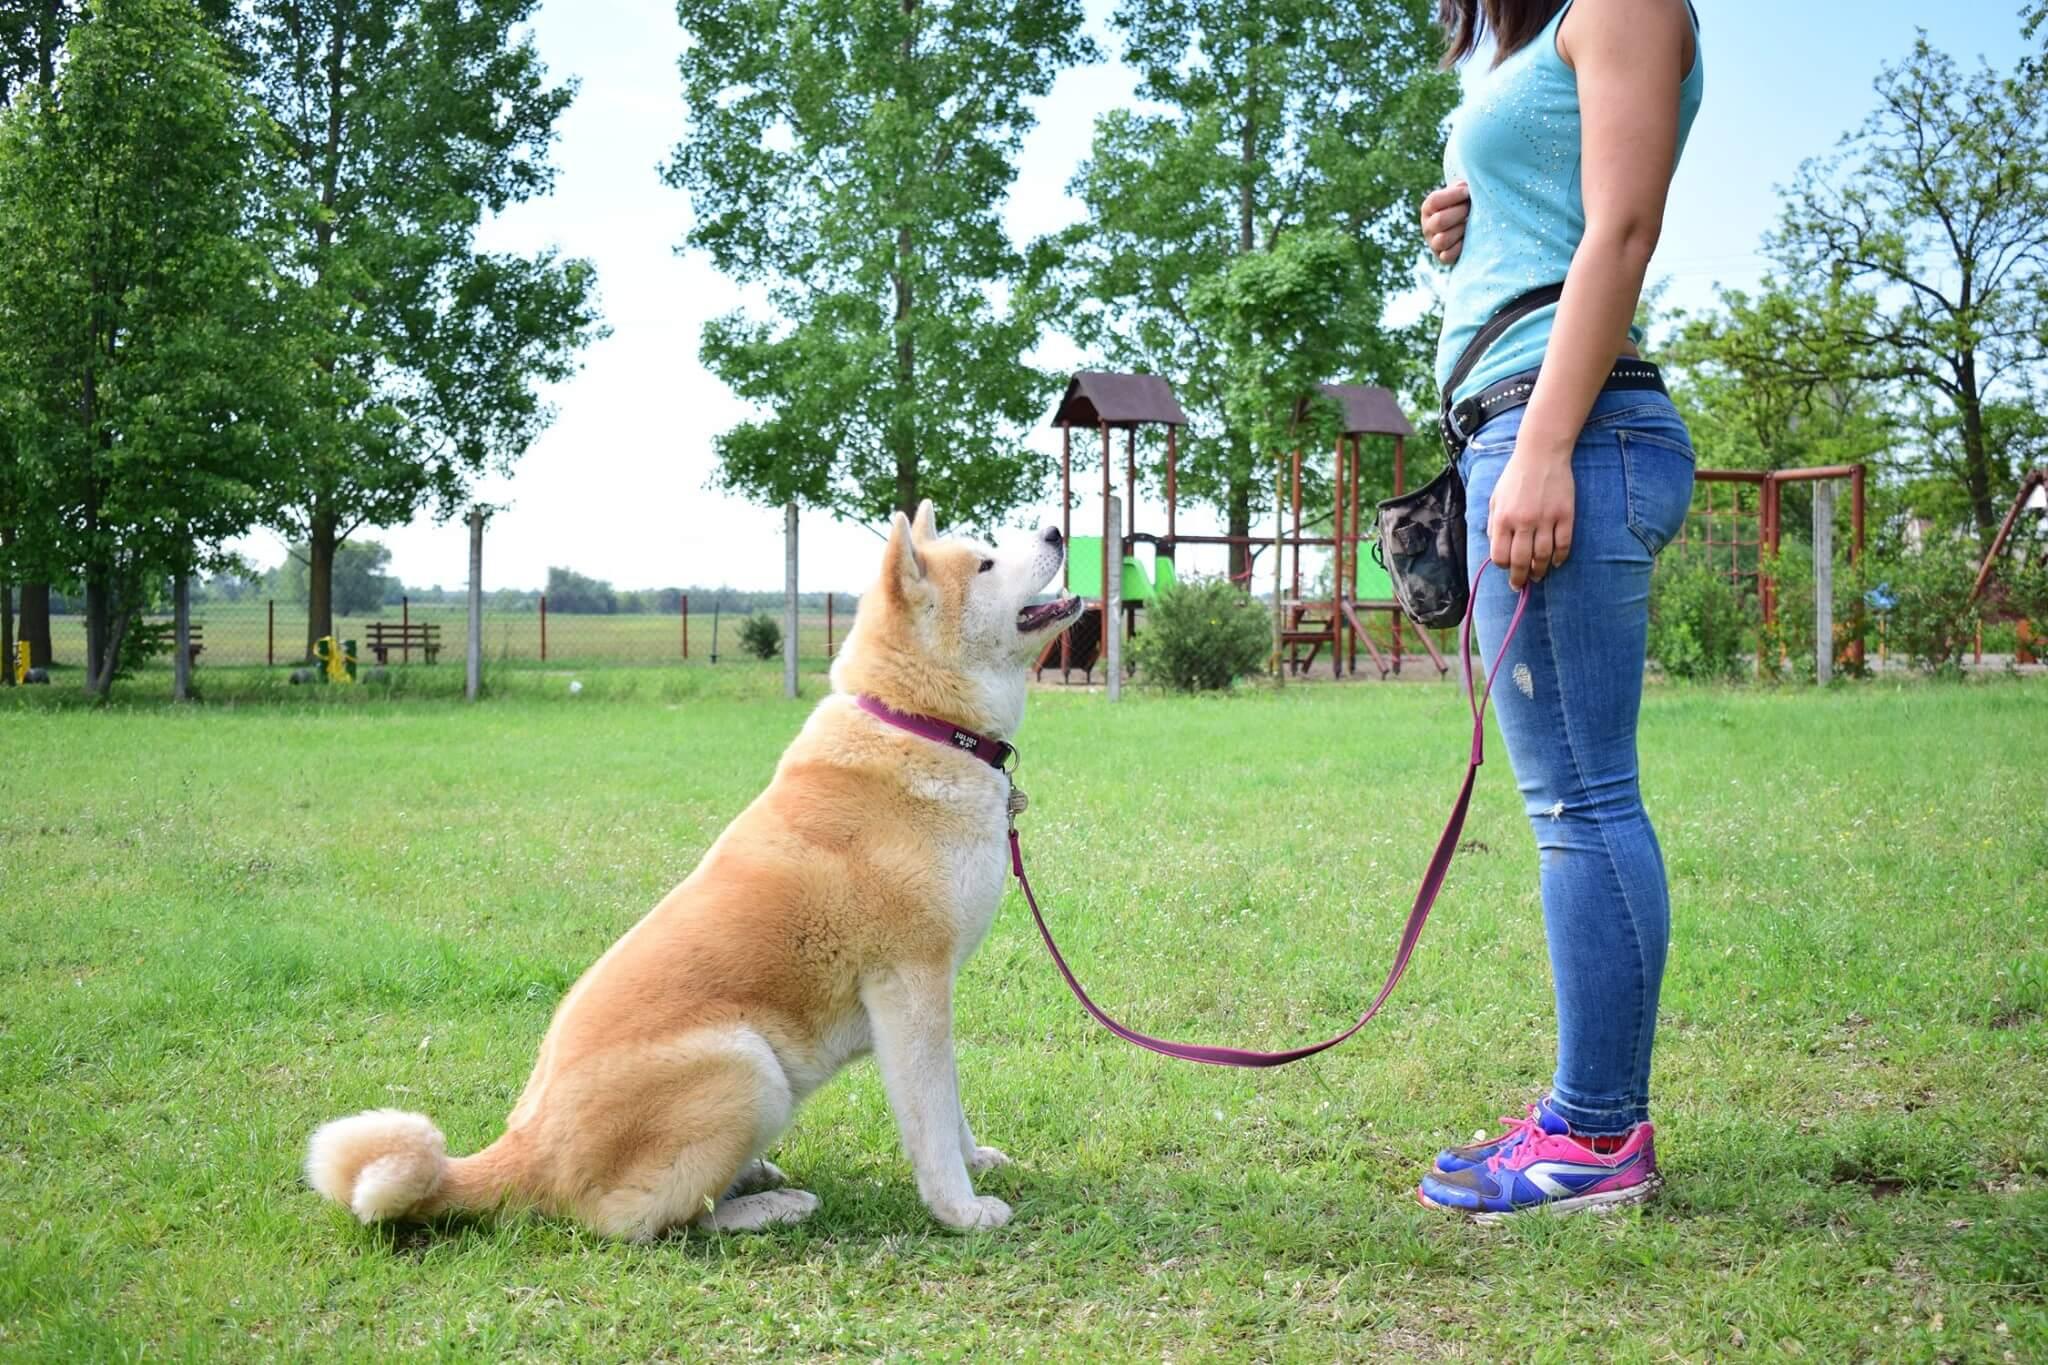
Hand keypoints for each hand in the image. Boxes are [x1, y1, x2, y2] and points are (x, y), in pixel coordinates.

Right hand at [1420, 182, 1469, 264]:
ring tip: (1471, 224)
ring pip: (1442, 240)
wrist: (1468, 227)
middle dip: (1460, 213)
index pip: (1434, 201)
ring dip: (1460, 231)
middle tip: (1471, 209)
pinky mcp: (1441, 257)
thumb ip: (1461, 188)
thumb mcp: (1460, 193)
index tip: (1469, 192)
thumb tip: (1466, 187)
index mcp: (1428, 208)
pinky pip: (1447, 256)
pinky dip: (1459, 248)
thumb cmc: (1465, 205)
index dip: (1453, 195)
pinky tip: (1469, 239)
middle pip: (1439, 221)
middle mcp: (1427, 226)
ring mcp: (1433, 243)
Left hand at [1486, 437, 1575, 589]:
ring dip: (1540, 570)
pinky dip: (1560, 558)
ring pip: (1543, 556)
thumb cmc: (1515, 476)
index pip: (1500, 555)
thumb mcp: (1496, 498)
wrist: (1542, 454)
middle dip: (1520, 578)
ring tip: (1538, 575)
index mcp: (1503, 518)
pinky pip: (1563, 545)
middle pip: (1521, 561)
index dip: (1503, 566)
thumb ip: (1494, 523)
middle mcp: (1523, 522)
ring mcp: (1546, 519)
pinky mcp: (1565, 515)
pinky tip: (1556, 563)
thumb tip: (1495, 548)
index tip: (1507, 568)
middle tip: (1521, 585)